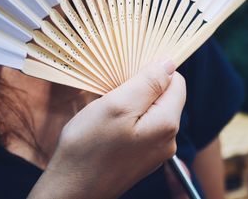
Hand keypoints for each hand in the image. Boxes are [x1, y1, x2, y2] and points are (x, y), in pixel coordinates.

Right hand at [28, 60, 185, 198]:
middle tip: (114, 94)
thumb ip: (148, 83)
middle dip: (141, 88)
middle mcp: (168, 139)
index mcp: (167, 123)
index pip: (176, 82)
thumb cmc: (88, 149)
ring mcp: (156, 151)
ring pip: (151, 112)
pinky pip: (142, 128)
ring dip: (132, 104)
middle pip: (165, 97)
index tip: (130, 73)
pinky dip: (128, 120)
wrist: (71, 191)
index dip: (156, 71)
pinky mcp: (142, 157)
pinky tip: (109, 126)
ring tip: (108, 111)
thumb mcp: (117, 105)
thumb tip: (169, 63)